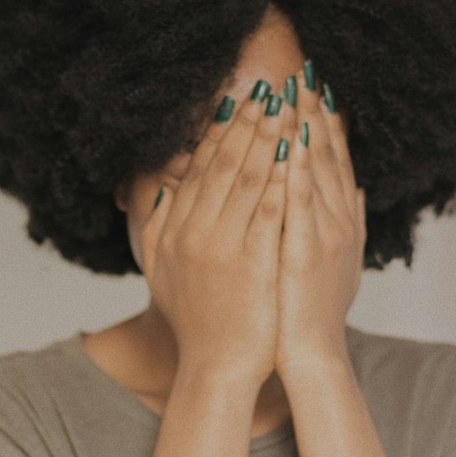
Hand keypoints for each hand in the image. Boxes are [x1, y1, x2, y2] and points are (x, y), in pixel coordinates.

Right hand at [140, 83, 288, 388]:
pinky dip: (281, 178)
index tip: (238, 101)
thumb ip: (160, 226)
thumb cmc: (196, 321)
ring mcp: (224, 246)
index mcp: (178, 229)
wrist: (216, 367)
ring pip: (247, 178)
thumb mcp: (162, 269)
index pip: (201, 168)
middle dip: (248, 122)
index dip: (221, 131)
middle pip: (224, 163)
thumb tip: (165, 186)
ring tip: (285, 107)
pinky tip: (295, 153)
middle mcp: (196, 231)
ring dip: (267, 138)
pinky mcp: (253, 262)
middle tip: (268, 90)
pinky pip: (269, 210)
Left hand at [275, 65, 365, 378]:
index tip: (314, 88)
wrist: (309, 354)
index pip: (332, 160)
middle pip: (327, 156)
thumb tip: (354, 189)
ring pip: (316, 170)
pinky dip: (298, 169)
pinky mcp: (307, 251)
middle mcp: (340, 221)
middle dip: (314, 112)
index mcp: (341, 220)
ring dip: (306, 128)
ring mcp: (326, 234)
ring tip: (295, 91)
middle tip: (304, 73)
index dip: (325, 122)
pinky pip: (301, 202)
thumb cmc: (310, 312)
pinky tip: (290, 140)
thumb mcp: (334, 261)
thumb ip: (343, 222)